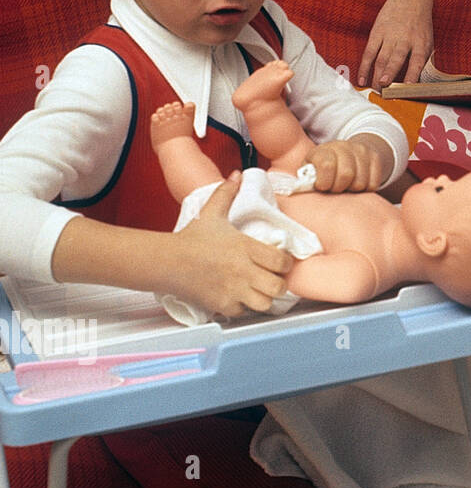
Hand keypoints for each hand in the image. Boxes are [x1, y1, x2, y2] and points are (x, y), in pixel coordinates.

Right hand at [170, 174, 292, 317]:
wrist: (166, 261)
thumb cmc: (191, 238)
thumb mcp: (212, 212)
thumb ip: (227, 193)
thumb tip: (236, 175)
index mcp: (247, 247)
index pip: (283, 261)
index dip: (286, 263)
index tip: (280, 262)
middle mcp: (244, 271)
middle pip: (279, 286)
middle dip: (279, 284)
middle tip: (272, 279)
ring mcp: (234, 290)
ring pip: (265, 303)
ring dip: (264, 298)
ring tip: (259, 291)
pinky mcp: (222, 305)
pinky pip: (244, 312)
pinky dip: (244, 307)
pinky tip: (239, 298)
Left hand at [305, 137, 388, 191]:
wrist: (348, 152)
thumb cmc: (324, 169)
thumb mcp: (311, 170)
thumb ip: (305, 178)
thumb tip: (298, 189)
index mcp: (324, 150)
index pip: (327, 165)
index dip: (325, 182)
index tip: (322, 187)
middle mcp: (343, 146)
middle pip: (346, 174)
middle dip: (339, 188)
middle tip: (335, 189)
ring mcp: (361, 151)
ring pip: (361, 182)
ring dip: (353, 190)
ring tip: (346, 186)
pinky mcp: (375, 158)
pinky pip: (373, 183)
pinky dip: (366, 189)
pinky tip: (357, 184)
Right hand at [358, 0, 432, 87]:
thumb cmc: (420, 25)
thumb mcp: (428, 40)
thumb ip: (423, 60)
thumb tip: (417, 84)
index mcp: (421, 43)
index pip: (417, 62)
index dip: (412, 75)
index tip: (407, 87)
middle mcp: (405, 40)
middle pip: (395, 60)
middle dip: (388, 76)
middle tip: (383, 91)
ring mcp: (390, 36)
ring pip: (381, 58)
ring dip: (376, 75)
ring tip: (374, 90)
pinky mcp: (377, 32)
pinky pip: (369, 52)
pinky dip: (364, 67)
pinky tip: (362, 79)